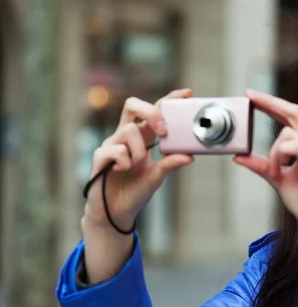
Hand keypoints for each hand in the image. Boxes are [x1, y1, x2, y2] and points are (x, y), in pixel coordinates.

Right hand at [83, 89, 194, 230]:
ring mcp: (111, 144)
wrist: (117, 213)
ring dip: (138, 151)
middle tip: (162, 129)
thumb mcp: (158, 176)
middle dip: (149, 111)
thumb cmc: (136, 191)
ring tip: (136, 167)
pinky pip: (115, 150)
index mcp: (142, 138)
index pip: (154, 112)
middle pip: (132, 105)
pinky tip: (122, 171)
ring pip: (129, 131)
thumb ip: (171, 164)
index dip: (168, 100)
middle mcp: (126, 136)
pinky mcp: (99, 156)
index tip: (186, 93)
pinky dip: (124, 162)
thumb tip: (190, 156)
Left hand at [233, 90, 297, 241]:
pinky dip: (280, 156)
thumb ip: (262, 166)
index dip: (274, 104)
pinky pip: (295, 146)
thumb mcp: (279, 180)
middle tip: (250, 97)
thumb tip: (240, 157)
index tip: (254, 97)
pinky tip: (280, 171)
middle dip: (271, 102)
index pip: (294, 116)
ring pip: (288, 132)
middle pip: (295, 111)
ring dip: (274, 151)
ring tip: (275, 171)